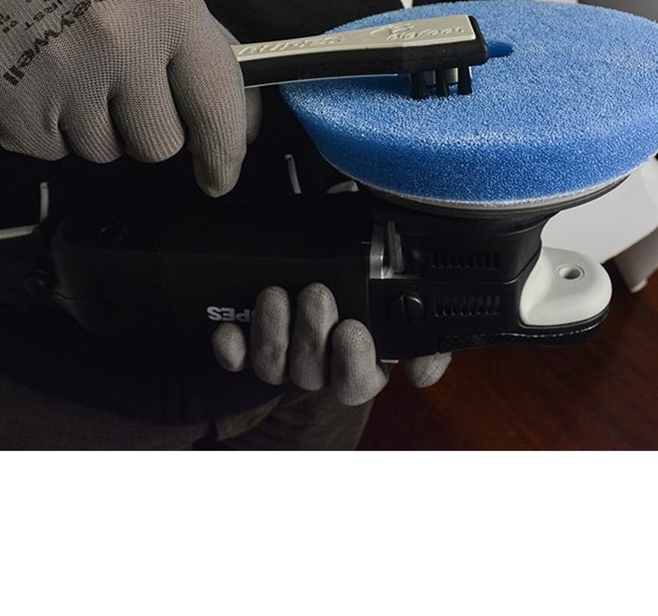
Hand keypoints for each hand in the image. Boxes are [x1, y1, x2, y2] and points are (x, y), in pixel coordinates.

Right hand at [0, 0, 259, 194]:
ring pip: (104, 153)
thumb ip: (211, 59)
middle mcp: (116, 34)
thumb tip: (242, 129)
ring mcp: (59, 67)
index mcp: (167, 4)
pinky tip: (41, 86)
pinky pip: (51, 153)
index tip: (220, 177)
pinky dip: (49, 131)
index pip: (215, 102)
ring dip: (95, 129)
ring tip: (76, 76)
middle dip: (147, 130)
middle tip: (123, 89)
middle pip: (159, 144)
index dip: (223, 152)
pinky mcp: (7, 95)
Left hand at [212, 283, 451, 405]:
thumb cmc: (374, 298)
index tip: (352, 329)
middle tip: (316, 294)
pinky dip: (230, 346)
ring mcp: (284, 361)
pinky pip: (236, 359)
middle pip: (309, 371)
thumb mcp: (410, 319)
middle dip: (311, 333)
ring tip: (277, 295)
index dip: (352, 361)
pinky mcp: (251, 349)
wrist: (338, 273)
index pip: (356, 383)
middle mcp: (320, 369)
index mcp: (363, 367)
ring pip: (271, 364)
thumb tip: (421, 374)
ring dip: (272, 330)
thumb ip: (427, 345)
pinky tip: (230, 330)